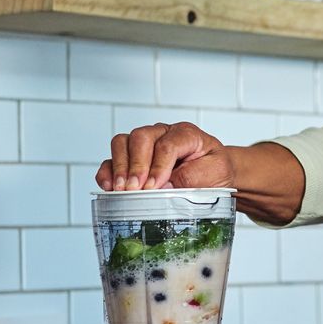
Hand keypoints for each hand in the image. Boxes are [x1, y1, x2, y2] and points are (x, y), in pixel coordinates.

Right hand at [96, 122, 234, 190]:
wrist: (214, 173)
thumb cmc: (214, 171)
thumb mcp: (214, 173)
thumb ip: (190, 177)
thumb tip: (163, 187)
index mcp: (186, 134)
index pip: (167, 145)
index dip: (158, 166)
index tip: (154, 187)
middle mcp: (162, 133)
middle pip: (140, 138)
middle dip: (136, 165)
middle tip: (135, 189)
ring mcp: (145, 144)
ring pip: (122, 143)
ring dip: (119, 167)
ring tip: (122, 190)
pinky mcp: (132, 158)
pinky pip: (112, 159)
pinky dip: (108, 172)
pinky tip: (110, 187)